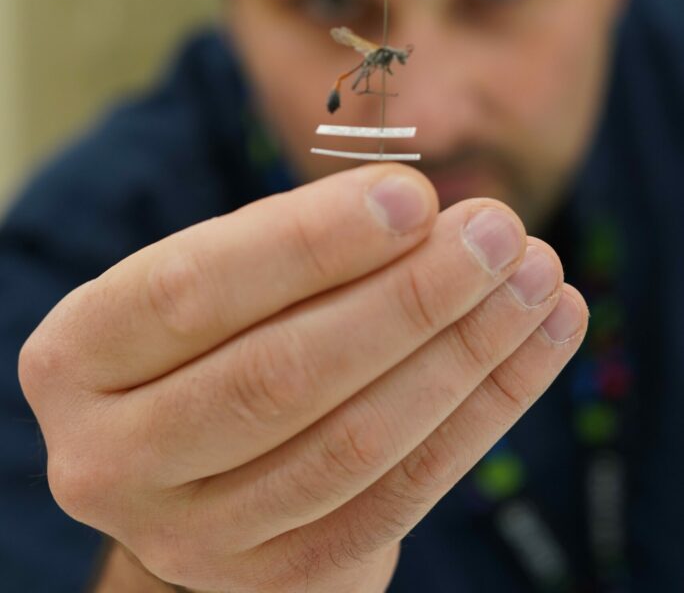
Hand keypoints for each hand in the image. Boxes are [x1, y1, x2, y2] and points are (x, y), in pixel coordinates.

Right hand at [19, 165, 586, 592]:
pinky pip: (399, 498)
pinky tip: (540, 339)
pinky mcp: (276, 581)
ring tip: (536, 277)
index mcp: (79, 354)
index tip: (414, 195)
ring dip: (465, 353)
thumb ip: (299, 246)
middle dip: (407, 297)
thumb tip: (418, 210)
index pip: (192, 289)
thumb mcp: (223, 278)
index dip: (309, 242)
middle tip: (498, 232)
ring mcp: (190, 536)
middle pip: (279, 375)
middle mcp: (109, 457)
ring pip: (352, 443)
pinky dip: (483, 412)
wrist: (199, 457)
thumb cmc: (214, 333)